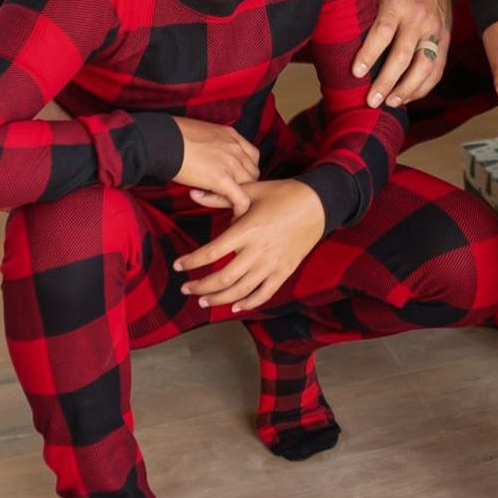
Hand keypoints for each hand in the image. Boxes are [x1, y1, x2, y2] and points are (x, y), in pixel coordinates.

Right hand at [172, 117, 260, 216]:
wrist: (162, 141)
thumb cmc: (172, 137)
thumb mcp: (200, 134)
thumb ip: (210, 146)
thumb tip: (204, 157)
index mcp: (231, 136)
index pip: (251, 156)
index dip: (245, 169)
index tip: (236, 178)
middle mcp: (236, 148)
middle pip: (253, 172)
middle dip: (245, 185)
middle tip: (230, 194)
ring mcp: (231, 163)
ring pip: (249, 186)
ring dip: (240, 195)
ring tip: (225, 203)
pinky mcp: (221, 179)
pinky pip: (240, 198)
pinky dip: (240, 209)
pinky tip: (235, 216)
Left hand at [173, 180, 324, 312]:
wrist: (320, 203)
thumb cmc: (284, 193)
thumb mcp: (253, 190)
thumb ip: (221, 197)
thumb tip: (193, 193)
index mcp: (248, 230)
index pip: (212, 252)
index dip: (192, 261)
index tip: (178, 265)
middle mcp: (259, 251)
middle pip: (223, 278)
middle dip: (200, 286)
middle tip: (186, 288)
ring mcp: (273, 264)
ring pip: (241, 291)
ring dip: (218, 298)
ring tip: (203, 300)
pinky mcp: (285, 271)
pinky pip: (265, 294)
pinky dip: (249, 303)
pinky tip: (235, 306)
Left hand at [354, 0, 451, 108]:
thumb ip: (364, 11)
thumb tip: (335, 37)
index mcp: (397, 3)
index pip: (383, 32)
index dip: (369, 54)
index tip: (356, 73)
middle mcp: (419, 18)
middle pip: (403, 56)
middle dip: (387, 82)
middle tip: (371, 100)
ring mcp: (435, 31)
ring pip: (425, 67)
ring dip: (407, 89)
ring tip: (390, 102)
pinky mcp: (445, 40)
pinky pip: (437, 69)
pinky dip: (423, 87)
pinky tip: (407, 97)